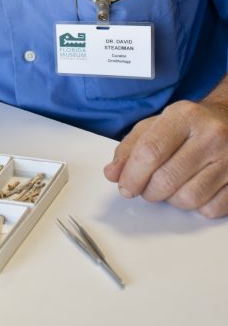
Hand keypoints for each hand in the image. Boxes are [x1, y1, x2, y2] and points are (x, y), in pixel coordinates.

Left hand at [104, 98, 227, 217]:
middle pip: (166, 179)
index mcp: (185, 116)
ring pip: (188, 198)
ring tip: (170, 186)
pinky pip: (210, 209)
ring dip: (171, 200)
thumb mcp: (157, 124)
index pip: (150, 151)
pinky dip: (196, 207)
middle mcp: (211, 135)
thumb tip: (113, 174)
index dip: (132, 174)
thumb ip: (131, 147)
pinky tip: (193, 189)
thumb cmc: (190, 124)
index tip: (125, 186)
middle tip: (145, 188)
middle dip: (148, 191)